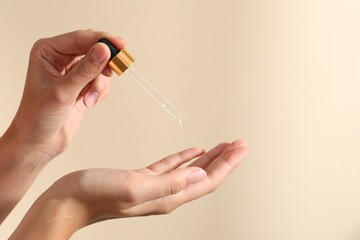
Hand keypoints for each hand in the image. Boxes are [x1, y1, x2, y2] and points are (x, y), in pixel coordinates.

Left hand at [5, 30, 125, 161]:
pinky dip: (100, 91)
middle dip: (105, 62)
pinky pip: (101, 80)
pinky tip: (89, 102)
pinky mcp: (82, 85)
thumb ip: (86, 70)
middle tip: (117, 68)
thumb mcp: (63, 92)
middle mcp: (60, 58)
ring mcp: (72, 72)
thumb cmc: (38, 117)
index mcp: (48, 52)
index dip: (102, 40)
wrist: (39, 142)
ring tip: (89, 99)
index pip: (80, 38)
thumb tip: (104, 50)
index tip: (120, 45)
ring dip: (99, 84)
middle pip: (93, 48)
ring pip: (99, 66)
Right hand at [10, 140, 247, 238]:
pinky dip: (186, 157)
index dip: (227, 164)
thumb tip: (201, 177)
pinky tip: (194, 151)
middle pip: (204, 176)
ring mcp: (155, 186)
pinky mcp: (143, 178)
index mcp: (168, 196)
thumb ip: (170, 183)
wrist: (68, 200)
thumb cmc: (95, 194)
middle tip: (240, 144)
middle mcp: (166, 193)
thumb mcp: (135, 187)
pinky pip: (172, 166)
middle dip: (225, 160)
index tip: (241, 148)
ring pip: (191, 170)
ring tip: (223, 146)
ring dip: (209, 158)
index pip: (207, 181)